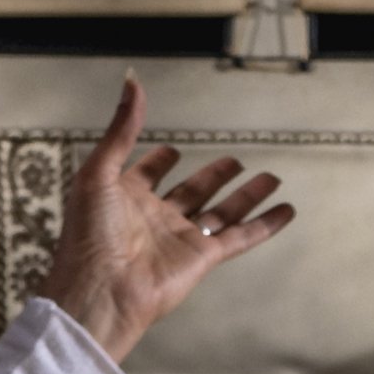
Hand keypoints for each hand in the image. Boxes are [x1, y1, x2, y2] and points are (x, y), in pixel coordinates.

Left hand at [27, 82, 299, 367]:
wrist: (101, 291)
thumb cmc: (89, 235)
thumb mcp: (99, 171)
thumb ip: (121, 129)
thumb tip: (131, 82)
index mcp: (124, 197)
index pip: (145, 174)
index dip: (157, 161)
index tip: (170, 150)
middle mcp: (154, 217)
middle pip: (191, 191)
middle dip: (212, 176)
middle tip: (233, 161)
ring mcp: (180, 238)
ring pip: (222, 212)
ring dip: (245, 195)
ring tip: (270, 177)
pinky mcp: (202, 257)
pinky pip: (240, 237)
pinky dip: (265, 225)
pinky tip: (285, 211)